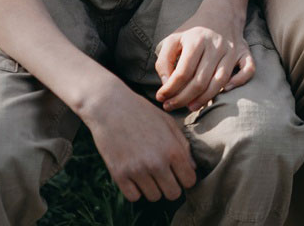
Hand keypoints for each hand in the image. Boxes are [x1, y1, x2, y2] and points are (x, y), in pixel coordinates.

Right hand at [81, 79, 197, 202]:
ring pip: (154, 197)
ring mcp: (137, 170)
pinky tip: (134, 175)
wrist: (110, 107)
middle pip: (173, 194)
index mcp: (173, 149)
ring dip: (153, 187)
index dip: (186, 178)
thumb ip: (183, 146)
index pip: (189, 181)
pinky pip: (133, 197)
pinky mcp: (119, 175)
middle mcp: (157, 163)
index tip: (178, 173)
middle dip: (171, 186)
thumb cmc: (142, 113)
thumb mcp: (168, 123)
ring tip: (147, 172)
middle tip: (163, 175)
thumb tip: (193, 168)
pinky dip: (135, 189)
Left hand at [154, 0, 253, 112]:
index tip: (160, 97)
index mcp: (196, 40)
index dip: (170, 89)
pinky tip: (224, 90)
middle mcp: (216, 45)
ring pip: (220, 81)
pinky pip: (248, 70)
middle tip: (171, 106)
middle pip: (200, 81)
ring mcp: (232, 49)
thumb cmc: (193, 31)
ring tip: (190, 107)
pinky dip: (238, 82)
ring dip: (204, 99)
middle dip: (182, 99)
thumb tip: (166, 84)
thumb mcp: (173, 39)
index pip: (183, 72)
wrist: (220, 12)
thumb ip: (164, 61)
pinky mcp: (245, 52)